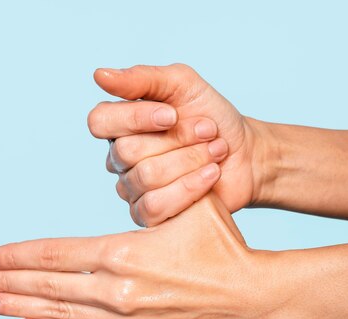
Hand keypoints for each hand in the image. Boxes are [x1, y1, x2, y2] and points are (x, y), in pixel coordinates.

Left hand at [0, 194, 283, 318]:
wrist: (252, 297)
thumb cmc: (221, 246)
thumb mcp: (189, 205)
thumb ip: (154, 188)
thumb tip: (130, 160)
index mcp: (124, 254)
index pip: (55, 254)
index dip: (19, 256)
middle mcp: (117, 291)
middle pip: (49, 286)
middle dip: (9, 282)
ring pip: (60, 314)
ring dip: (20, 307)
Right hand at [88, 63, 261, 225]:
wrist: (247, 154)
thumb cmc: (213, 117)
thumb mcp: (182, 84)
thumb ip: (141, 78)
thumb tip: (99, 75)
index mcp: (120, 124)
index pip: (99, 121)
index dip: (135, 118)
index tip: (173, 114)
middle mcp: (120, 158)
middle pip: (128, 152)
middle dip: (178, 140)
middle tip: (208, 131)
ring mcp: (132, 189)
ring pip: (146, 178)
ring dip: (191, 160)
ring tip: (216, 152)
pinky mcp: (149, 215)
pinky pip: (155, 206)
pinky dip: (190, 188)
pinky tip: (211, 176)